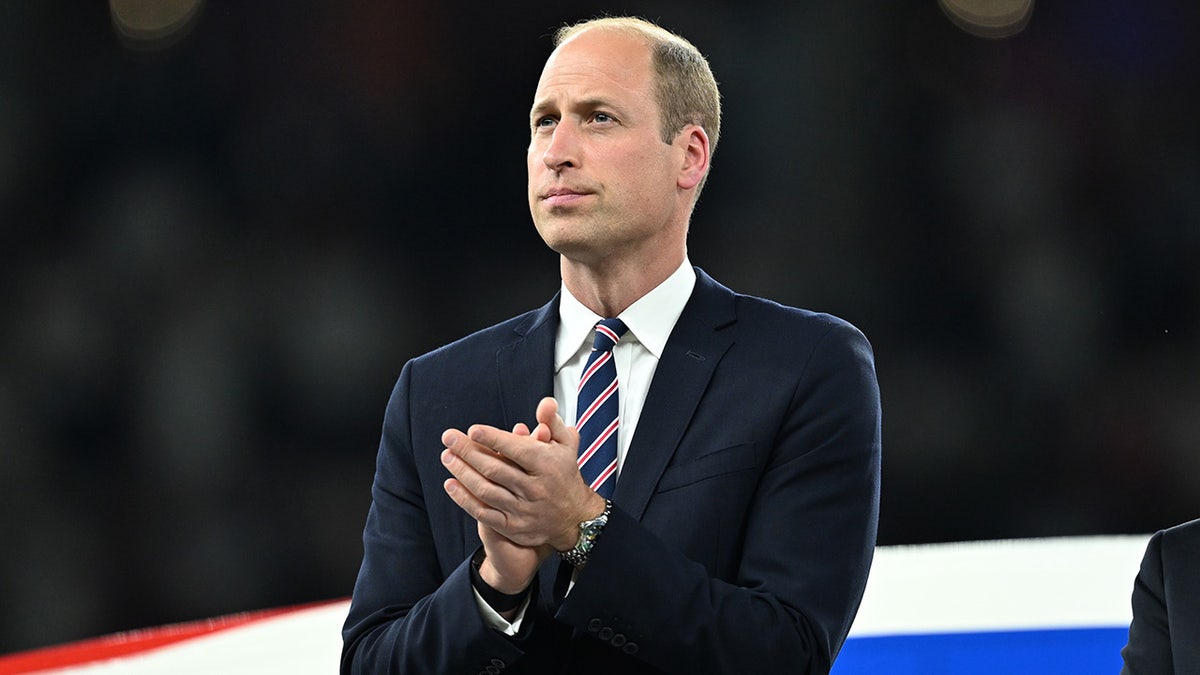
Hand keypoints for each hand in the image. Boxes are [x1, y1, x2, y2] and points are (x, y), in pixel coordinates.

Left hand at [442, 397, 607, 553]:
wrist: (574, 518)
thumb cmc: (564, 475)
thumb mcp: (565, 445)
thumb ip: (552, 422)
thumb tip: (545, 403)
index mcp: (547, 465)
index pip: (517, 450)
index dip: (493, 439)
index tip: (472, 430)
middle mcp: (535, 488)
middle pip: (495, 469)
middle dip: (468, 452)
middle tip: (448, 438)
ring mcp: (523, 510)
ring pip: (486, 490)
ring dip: (462, 472)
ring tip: (447, 456)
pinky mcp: (514, 527)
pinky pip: (484, 513)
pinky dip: (464, 499)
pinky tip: (451, 484)